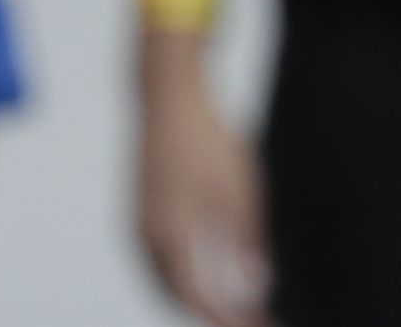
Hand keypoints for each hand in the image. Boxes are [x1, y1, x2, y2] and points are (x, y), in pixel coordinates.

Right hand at [137, 67, 271, 326]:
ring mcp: (141, 228)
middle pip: (179, 297)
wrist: (169, 97)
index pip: (199, 300)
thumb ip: (245, 243)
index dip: (229, 320)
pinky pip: (163, 262)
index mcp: (170, 239)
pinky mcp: (143, 215)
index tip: (259, 326)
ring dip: (199, 298)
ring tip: (237, 306)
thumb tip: (254, 287)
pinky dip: (188, 276)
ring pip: (169, 281)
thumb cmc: (206, 140)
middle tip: (252, 319)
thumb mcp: (239, 192)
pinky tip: (212, 271)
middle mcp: (148, 241)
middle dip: (214, 314)